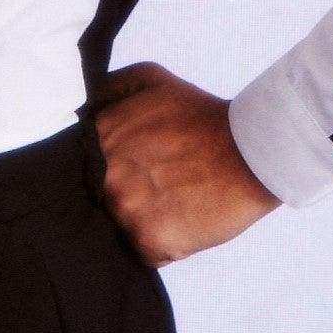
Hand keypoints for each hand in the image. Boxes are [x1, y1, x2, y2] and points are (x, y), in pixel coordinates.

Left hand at [89, 60, 281, 266]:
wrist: (252, 151)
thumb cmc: (203, 117)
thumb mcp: (150, 79)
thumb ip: (109, 89)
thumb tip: (82, 107)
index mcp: (99, 137)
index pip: (80, 166)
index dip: (109, 169)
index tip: (135, 165)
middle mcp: (105, 173)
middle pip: (97, 198)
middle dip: (123, 195)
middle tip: (159, 183)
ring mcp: (125, 207)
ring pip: (118, 227)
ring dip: (142, 220)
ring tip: (174, 200)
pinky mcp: (148, 239)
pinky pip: (142, 253)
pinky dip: (161, 243)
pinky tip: (183, 219)